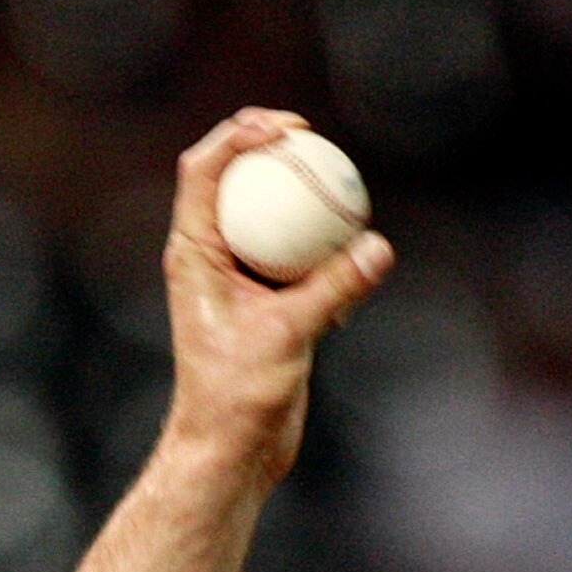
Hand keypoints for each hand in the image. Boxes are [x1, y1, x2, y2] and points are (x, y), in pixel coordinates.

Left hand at [162, 107, 395, 486]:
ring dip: (300, 197)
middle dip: (267, 149)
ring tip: (341, 181)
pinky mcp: (266, 301)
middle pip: (233, 180)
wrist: (232, 445)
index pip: (203, 171)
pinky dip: (323, 244)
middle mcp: (209, 257)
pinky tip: (356, 249)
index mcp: (193, 253)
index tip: (285, 126)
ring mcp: (238, 278)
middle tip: (313, 135)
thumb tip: (377, 246)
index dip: (238, 134)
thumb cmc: (237, 394)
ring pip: (269, 217)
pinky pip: (298, 255)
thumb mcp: (287, 335)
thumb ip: (332, 288)